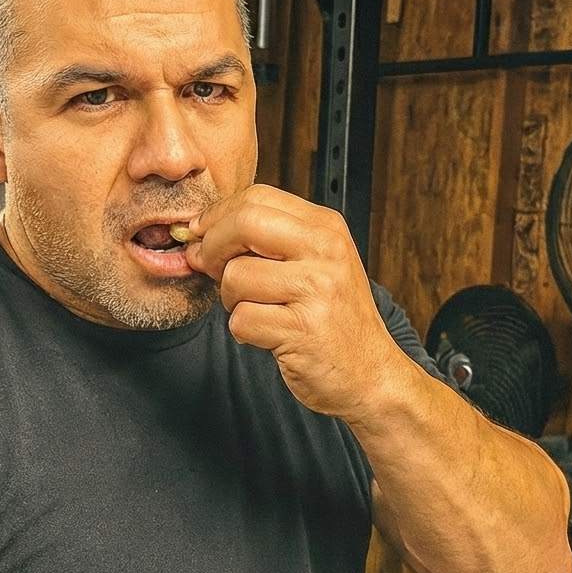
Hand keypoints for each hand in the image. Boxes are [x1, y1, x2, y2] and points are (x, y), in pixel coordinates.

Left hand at [186, 185, 400, 420]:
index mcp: (327, 228)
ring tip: (258, 312)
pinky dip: (244, 333)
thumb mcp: (314, 266)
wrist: (371, 375)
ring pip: (236, 276)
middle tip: (211, 270)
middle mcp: (326, 252)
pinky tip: (268, 336)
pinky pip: (242, 320)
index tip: (201, 235)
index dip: (218, 216)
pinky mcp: (303, 329)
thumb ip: (266, 243)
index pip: (257, 197)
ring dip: (232, 301)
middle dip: (213, 248)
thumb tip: (199, 233)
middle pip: (244, 223)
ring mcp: (317, 290)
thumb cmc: (334, 321)